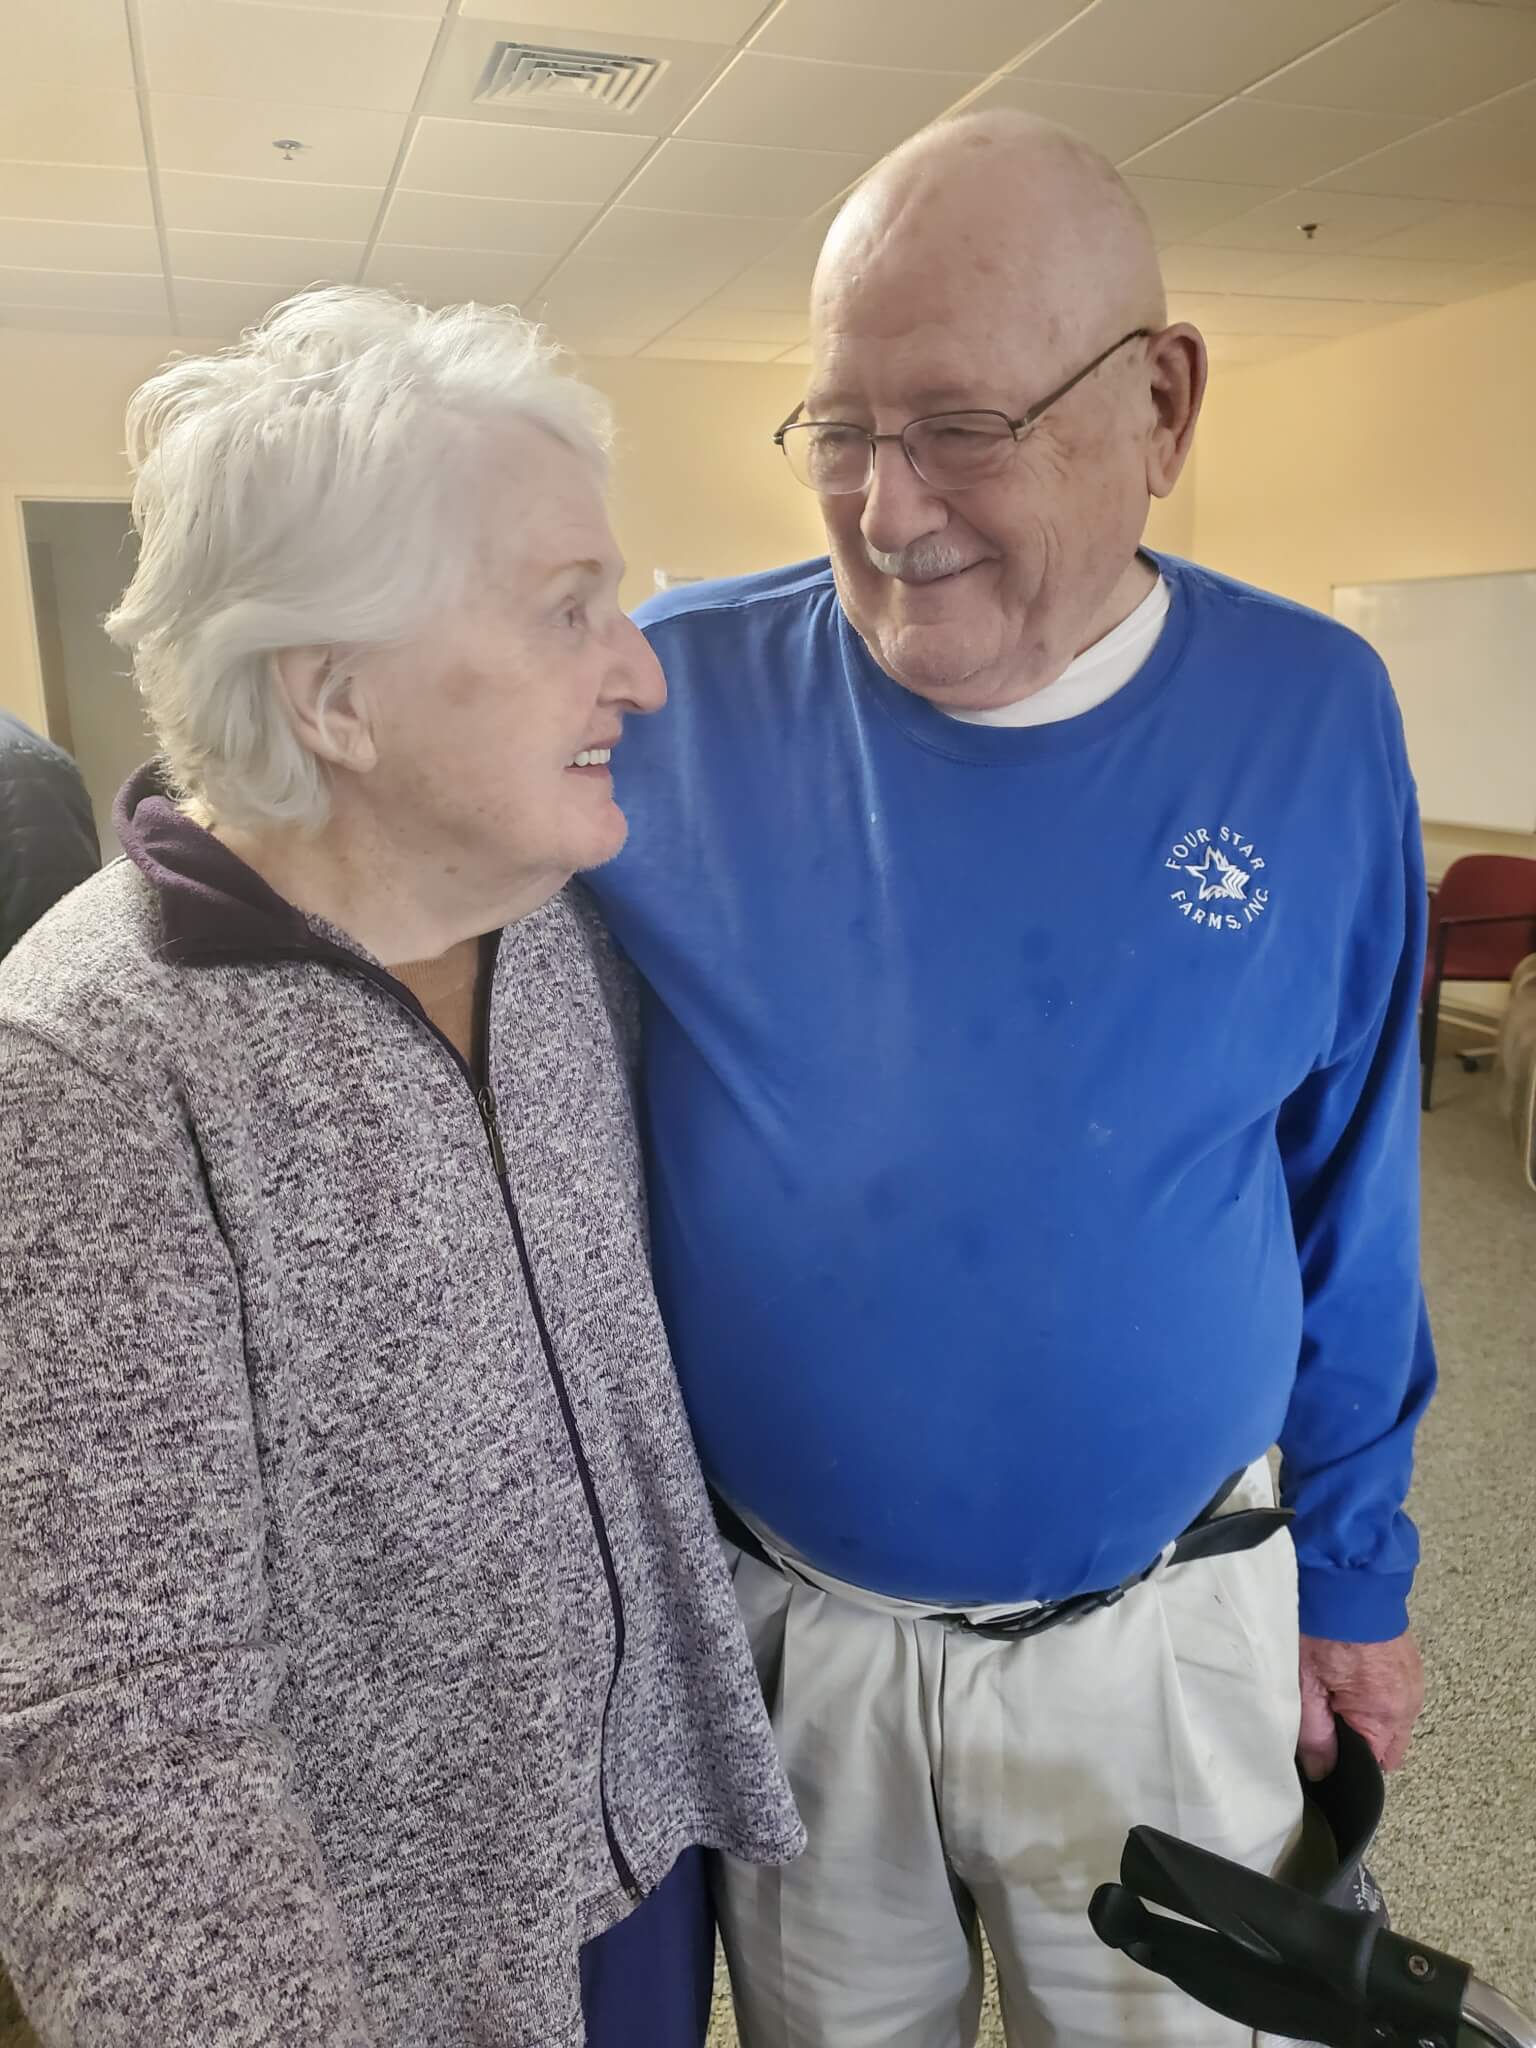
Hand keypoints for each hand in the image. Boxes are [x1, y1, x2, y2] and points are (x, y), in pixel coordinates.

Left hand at [1298, 1631, 1424, 1779]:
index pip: (1373, 1766)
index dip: (1345, 1761)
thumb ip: (1315, 1735)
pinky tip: (1350, 1674)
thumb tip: (1323, 1773)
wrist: (1347, 1579)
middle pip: (1384, 1746)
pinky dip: (1374, 1694)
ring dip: (1366, 1715)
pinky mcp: (1410, 1664)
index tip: (1323, 1746)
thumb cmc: (1324, 1628)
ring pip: (1389, 1721)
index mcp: (1386, 1716)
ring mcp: (1413, 1682)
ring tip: (1335, 1688)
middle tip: (1326, 1713)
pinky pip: (1394, 1696)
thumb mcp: (1307, 1685)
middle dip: (1357, 1739)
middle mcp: (1408, 1704)